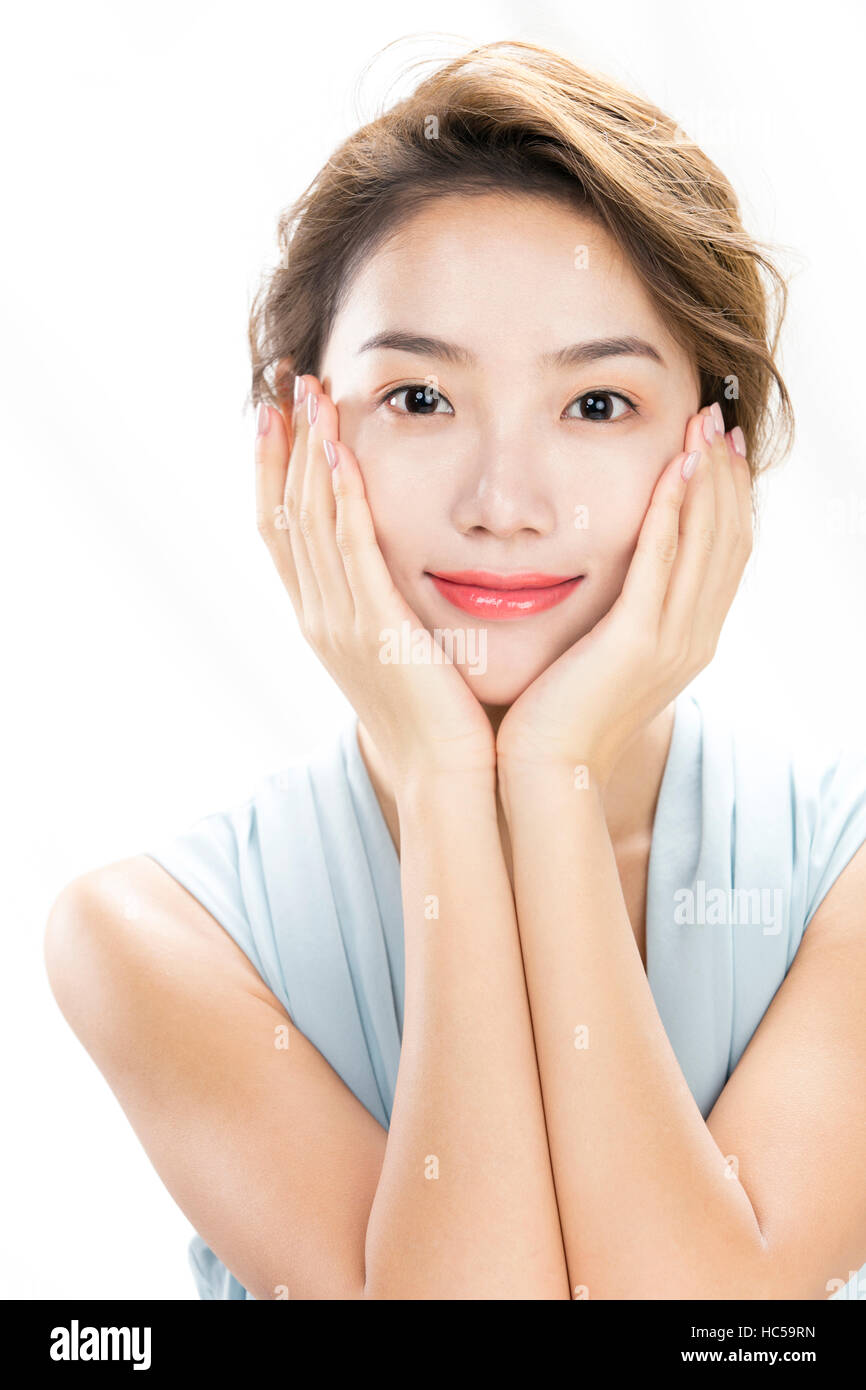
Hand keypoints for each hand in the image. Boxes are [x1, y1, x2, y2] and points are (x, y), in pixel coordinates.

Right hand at [255, 374, 495, 795]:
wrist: (446, 777)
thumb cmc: (437, 718)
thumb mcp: (398, 651)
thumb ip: (385, 604)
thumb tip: (394, 566)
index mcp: (321, 618)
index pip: (281, 528)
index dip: (275, 468)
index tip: (279, 415)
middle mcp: (318, 615)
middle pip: (285, 512)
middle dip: (284, 444)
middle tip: (287, 382)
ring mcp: (341, 623)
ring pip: (311, 520)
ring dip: (310, 452)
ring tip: (310, 394)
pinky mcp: (378, 629)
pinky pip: (353, 551)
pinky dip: (343, 499)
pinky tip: (344, 453)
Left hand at [495, 404, 752, 787]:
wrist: (545, 770)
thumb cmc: (560, 715)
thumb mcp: (604, 658)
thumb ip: (621, 618)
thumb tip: (614, 579)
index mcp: (689, 641)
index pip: (725, 555)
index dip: (727, 498)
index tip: (718, 449)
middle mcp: (693, 638)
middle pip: (728, 541)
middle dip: (726, 476)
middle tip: (720, 420)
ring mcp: (670, 642)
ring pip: (705, 544)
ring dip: (706, 479)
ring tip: (703, 427)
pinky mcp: (635, 642)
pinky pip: (661, 564)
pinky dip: (671, 513)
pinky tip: (671, 470)